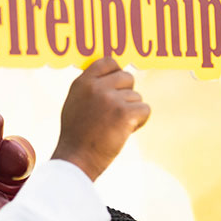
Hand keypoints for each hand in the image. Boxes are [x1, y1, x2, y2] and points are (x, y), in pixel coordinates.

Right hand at [51, 57, 149, 180]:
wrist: (77, 159)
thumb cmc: (77, 136)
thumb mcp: (75, 103)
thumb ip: (90, 87)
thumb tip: (112, 74)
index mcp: (83, 82)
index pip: (109, 62)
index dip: (117, 73)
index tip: (118, 87)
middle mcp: (97, 87)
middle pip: (128, 78)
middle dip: (127, 95)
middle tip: (116, 114)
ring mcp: (111, 99)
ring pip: (137, 97)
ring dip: (131, 112)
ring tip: (115, 127)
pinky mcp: (124, 113)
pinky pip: (145, 110)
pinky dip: (139, 122)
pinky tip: (125, 131)